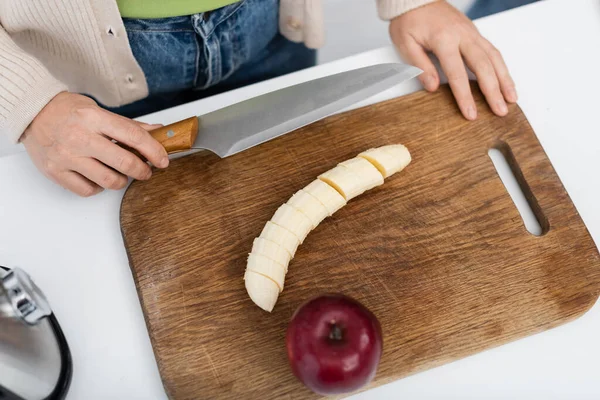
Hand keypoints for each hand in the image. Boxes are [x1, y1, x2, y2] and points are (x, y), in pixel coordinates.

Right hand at [21, 92, 168, 196]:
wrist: (31, 113)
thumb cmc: (67, 111)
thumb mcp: (98, 110)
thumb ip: (127, 125)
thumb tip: (157, 131)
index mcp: (93, 117)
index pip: (133, 136)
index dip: (153, 151)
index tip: (163, 160)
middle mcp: (79, 137)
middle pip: (124, 163)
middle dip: (142, 170)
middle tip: (146, 171)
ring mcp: (66, 156)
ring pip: (109, 181)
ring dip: (122, 181)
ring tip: (120, 174)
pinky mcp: (55, 172)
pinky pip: (88, 190)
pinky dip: (98, 187)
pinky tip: (98, 177)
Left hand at [389, 0, 516, 119]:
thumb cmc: (409, 20)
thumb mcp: (405, 44)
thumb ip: (420, 66)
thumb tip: (433, 88)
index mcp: (444, 39)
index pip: (457, 73)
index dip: (465, 96)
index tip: (471, 114)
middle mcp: (462, 35)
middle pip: (483, 66)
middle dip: (493, 91)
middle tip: (500, 111)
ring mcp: (471, 33)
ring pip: (493, 57)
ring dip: (504, 79)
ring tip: (511, 99)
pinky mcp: (474, 33)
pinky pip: (492, 51)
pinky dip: (502, 67)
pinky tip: (505, 81)